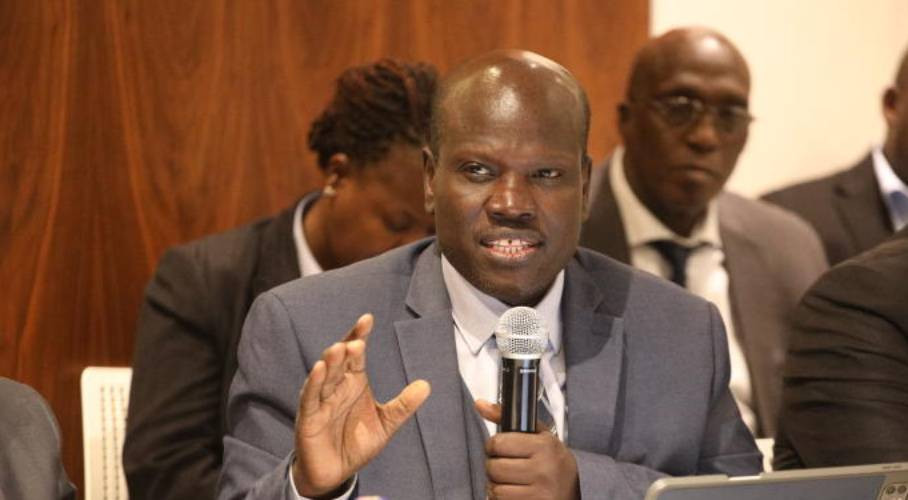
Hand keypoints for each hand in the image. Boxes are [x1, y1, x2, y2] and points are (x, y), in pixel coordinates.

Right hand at [292, 314, 430, 496]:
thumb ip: (403, 405)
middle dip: (346, 348)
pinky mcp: (309, 417)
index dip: (360, 335)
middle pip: (340, 361)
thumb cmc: (356, 443)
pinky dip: (314, 383)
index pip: (356, 354)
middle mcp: (337, 386)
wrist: (335, 473)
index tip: (368, 319)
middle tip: (358, 339)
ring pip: (325, 375)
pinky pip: (310, 397)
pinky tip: (319, 369)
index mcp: (354, 382)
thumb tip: (426, 385)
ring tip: (338, 348)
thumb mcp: (385, 424)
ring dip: (330, 361)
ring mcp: (321, 400)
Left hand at [475, 399, 578, 499]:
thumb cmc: (553, 463)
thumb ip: (508, 418)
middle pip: (493, 467)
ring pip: (495, 488)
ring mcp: (539, 492)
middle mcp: (543, 469)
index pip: (498, 443)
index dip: (494, 446)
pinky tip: (514, 493)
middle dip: (495, 467)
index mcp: (545, 446)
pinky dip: (502, 499)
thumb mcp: (538, 436)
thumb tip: (480, 404)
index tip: (501, 448)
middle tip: (507, 466)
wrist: (572, 493)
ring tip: (511, 481)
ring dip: (497, 486)